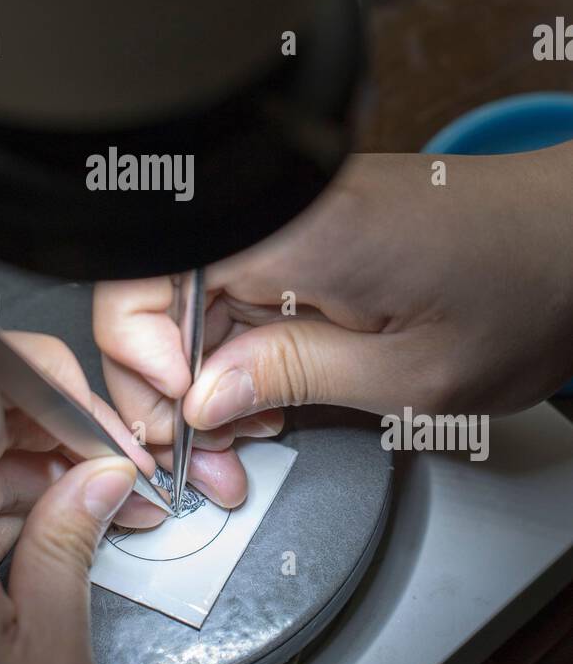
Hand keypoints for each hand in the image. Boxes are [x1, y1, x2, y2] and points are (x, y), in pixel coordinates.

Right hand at [93, 148, 572, 495]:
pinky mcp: (308, 228)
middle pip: (158, 287)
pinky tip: (272, 393)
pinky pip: (241, 284)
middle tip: (206, 456)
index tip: (181, 415)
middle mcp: (280, 207)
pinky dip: (241, 346)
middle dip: (167, 382)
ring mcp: (292, 213)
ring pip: (194, 293)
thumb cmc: (523, 294)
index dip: (139, 353)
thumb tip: (201, 398)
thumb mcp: (409, 374)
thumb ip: (292, 377)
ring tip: (247, 438)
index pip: (145, 274)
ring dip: (205, 373)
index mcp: (294, 230)